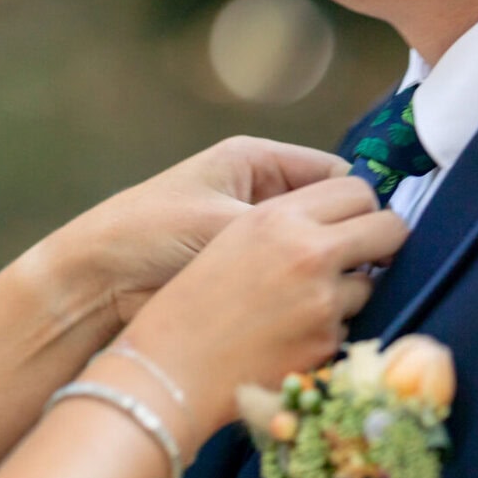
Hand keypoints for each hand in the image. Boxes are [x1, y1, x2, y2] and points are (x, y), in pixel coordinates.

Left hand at [55, 137, 350, 326]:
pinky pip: (298, 284)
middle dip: (354, 242)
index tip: (383, 238)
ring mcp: (256, 239)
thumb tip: (358, 248)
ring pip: (321, 253)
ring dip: (335, 274)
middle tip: (374, 272)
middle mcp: (262, 197)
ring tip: (353, 294)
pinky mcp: (248, 279)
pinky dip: (312, 298)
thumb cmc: (150, 235)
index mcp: (256, 163)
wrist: (94, 284)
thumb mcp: (225, 224)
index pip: (336, 176)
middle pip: (336, 215)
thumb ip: (289, 230)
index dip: (361, 206)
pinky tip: (325, 314)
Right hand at [114, 175, 408, 448]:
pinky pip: (346, 328)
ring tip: (296, 308)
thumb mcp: (230, 236)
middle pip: (388, 229)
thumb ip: (289, 220)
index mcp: (277, 217)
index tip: (357, 220)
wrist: (168, 367)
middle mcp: (307, 252)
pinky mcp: (325, 343)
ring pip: (368, 286)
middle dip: (384, 241)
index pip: (357, 190)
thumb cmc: (190, 301)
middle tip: (370, 254)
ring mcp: (322, 301)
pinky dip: (325, 333)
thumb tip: (350, 217)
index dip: (362, 207)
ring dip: (345, 295)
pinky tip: (286, 338)